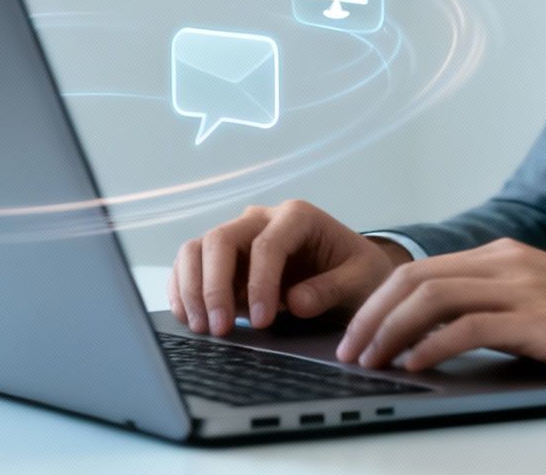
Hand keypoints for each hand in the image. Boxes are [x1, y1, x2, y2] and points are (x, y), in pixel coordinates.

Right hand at [169, 200, 410, 336]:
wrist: (353, 270)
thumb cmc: (358, 271)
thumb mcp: (361, 279)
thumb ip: (332, 288)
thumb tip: (294, 302)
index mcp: (298, 216)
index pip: (267, 244)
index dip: (260, 283)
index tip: (262, 322)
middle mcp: (262, 219)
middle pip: (221, 240)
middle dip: (215, 286)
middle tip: (220, 329)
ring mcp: (239, 236)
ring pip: (197, 249)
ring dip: (192, 288)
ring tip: (201, 328)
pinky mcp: (225, 258)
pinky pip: (191, 265)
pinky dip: (184, 289)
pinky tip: (190, 318)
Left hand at [334, 237, 545, 388]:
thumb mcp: (540, 307)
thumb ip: (493, 310)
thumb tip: (434, 340)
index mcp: (504, 255)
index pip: (421, 270)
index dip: (379, 301)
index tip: (356, 333)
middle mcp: (507, 261)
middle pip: (414, 279)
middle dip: (370, 316)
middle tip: (348, 351)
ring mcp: (523, 286)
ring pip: (431, 298)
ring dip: (390, 332)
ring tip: (370, 363)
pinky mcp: (538, 318)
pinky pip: (467, 327)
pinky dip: (431, 346)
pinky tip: (415, 366)